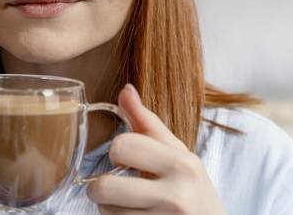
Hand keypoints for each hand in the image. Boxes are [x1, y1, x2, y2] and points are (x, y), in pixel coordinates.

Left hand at [86, 84, 225, 214]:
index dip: (116, 152)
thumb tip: (125, 89)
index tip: (126, 161)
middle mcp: (176, 196)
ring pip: (106, 213)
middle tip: (112, 189)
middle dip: (100, 189)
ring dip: (109, 210)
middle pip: (105, 187)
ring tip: (127, 207)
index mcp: (182, 164)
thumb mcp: (178, 155)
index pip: (122, 146)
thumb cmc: (192, 191)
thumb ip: (148, 124)